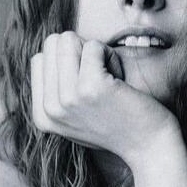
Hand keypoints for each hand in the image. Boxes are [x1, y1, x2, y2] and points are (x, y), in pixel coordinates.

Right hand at [30, 31, 176, 162]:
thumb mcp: (74, 117)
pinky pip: (94, 45)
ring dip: (95, 54)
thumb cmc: (116, 124)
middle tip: (100, 81)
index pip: (39, 59)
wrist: (147, 146)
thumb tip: (44, 54)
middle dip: (79, 53)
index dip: (68, 63)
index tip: (87, 89)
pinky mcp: (90, 87)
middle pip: (52, 44)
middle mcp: (50, 109)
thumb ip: (55, 92)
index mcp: (42, 116)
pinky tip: (119, 82)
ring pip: (68, 39)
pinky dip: (111, 56)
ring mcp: (68, 98)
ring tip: (109, 81)